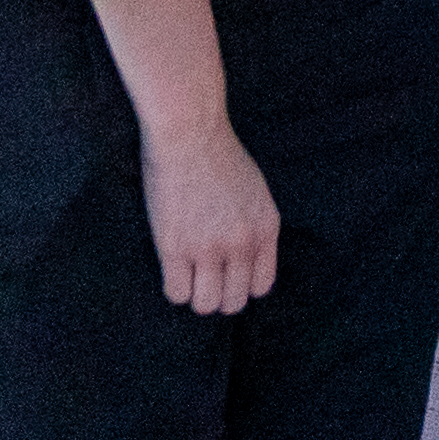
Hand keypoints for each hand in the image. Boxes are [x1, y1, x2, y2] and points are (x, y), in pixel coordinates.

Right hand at [136, 119, 279, 313]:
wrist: (190, 134)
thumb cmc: (219, 156)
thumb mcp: (255, 192)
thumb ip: (254, 226)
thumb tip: (243, 259)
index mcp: (266, 228)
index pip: (262, 286)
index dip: (242, 287)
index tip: (228, 278)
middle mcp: (243, 243)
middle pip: (234, 302)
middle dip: (219, 296)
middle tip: (204, 280)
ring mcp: (209, 248)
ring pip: (205, 304)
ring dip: (196, 296)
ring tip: (188, 277)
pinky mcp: (175, 248)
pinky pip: (177, 293)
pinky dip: (174, 287)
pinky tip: (172, 269)